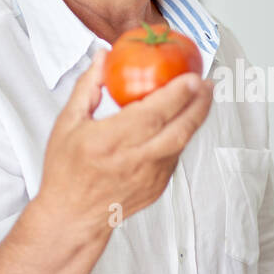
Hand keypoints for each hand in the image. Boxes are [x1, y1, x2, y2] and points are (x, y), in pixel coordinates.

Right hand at [38, 51, 213, 242]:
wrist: (72, 217)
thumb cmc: (66, 171)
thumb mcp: (68, 124)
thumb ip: (88, 86)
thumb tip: (103, 56)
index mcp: (109, 142)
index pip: (151, 115)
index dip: (176, 95)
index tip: (191, 76)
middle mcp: (133, 160)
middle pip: (177, 129)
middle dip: (198, 104)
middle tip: (207, 82)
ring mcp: (149, 176)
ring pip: (182, 143)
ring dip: (196, 118)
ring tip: (203, 96)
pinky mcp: (158, 187)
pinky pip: (175, 156)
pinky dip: (183, 136)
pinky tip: (185, 120)